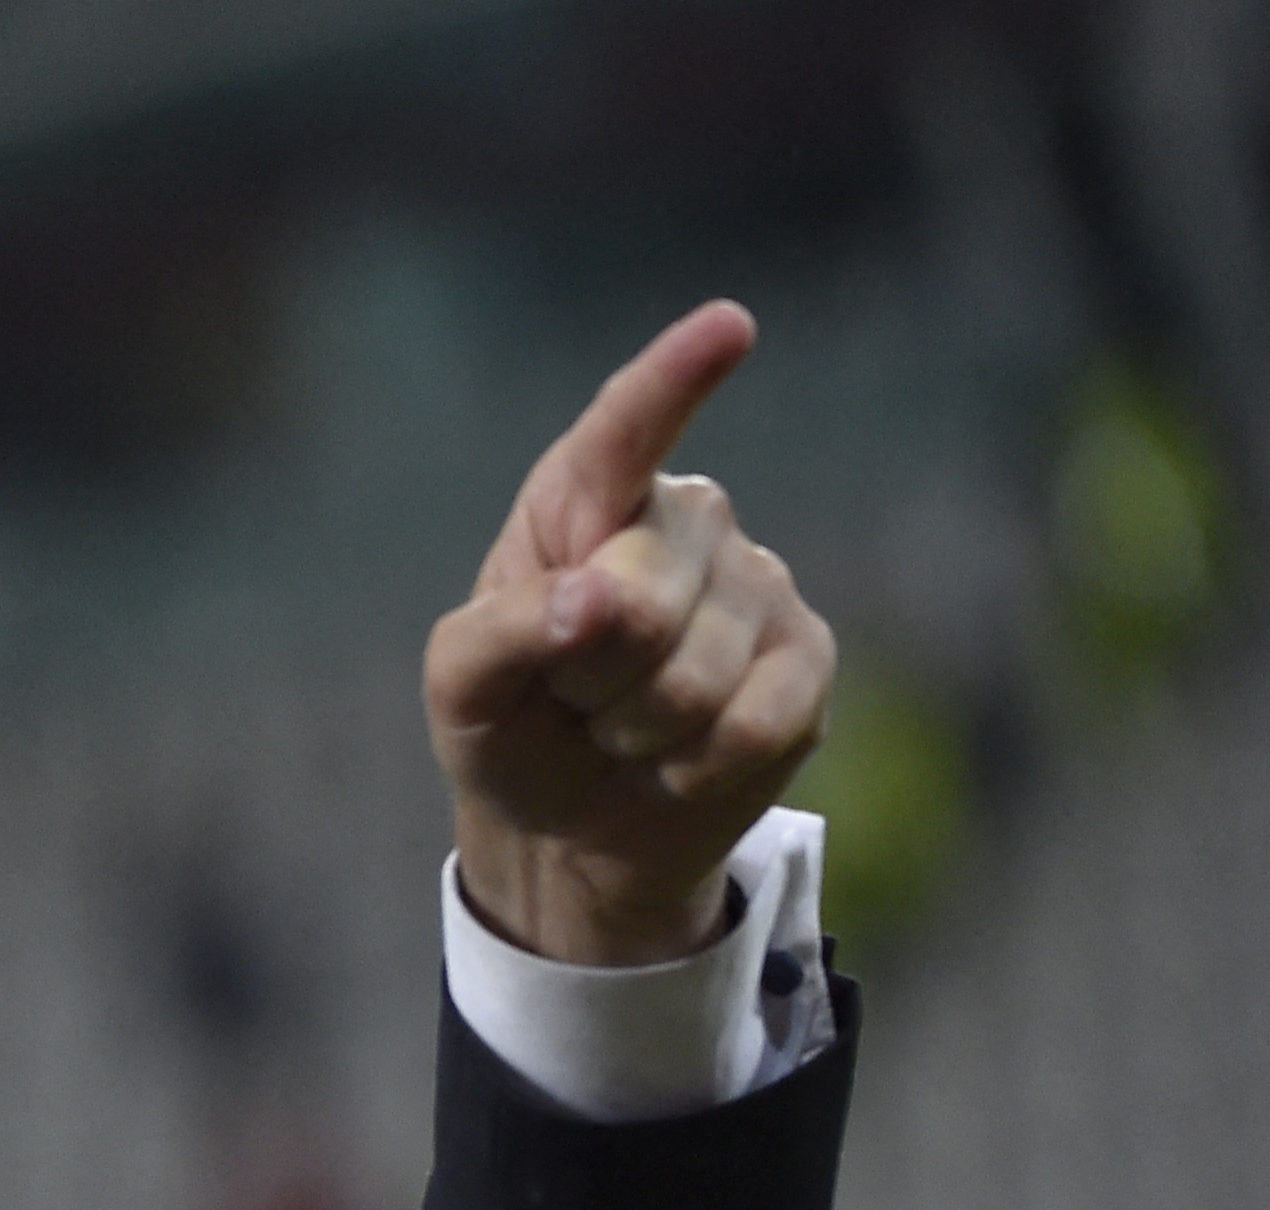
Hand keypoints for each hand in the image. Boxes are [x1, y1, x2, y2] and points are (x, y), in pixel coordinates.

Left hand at [428, 299, 836, 967]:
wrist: (569, 824)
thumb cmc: (510, 727)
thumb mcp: (461, 688)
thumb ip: (500, 633)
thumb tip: (596, 600)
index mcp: (586, 497)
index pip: (627, 430)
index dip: (675, 380)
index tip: (729, 325)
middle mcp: (686, 519)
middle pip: (640, 599)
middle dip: (588, 679)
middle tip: (572, 698)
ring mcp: (759, 585)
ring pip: (696, 674)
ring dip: (637, 730)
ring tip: (620, 728)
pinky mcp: (808, 660)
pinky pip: (754, 721)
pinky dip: (694, 766)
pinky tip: (676, 759)